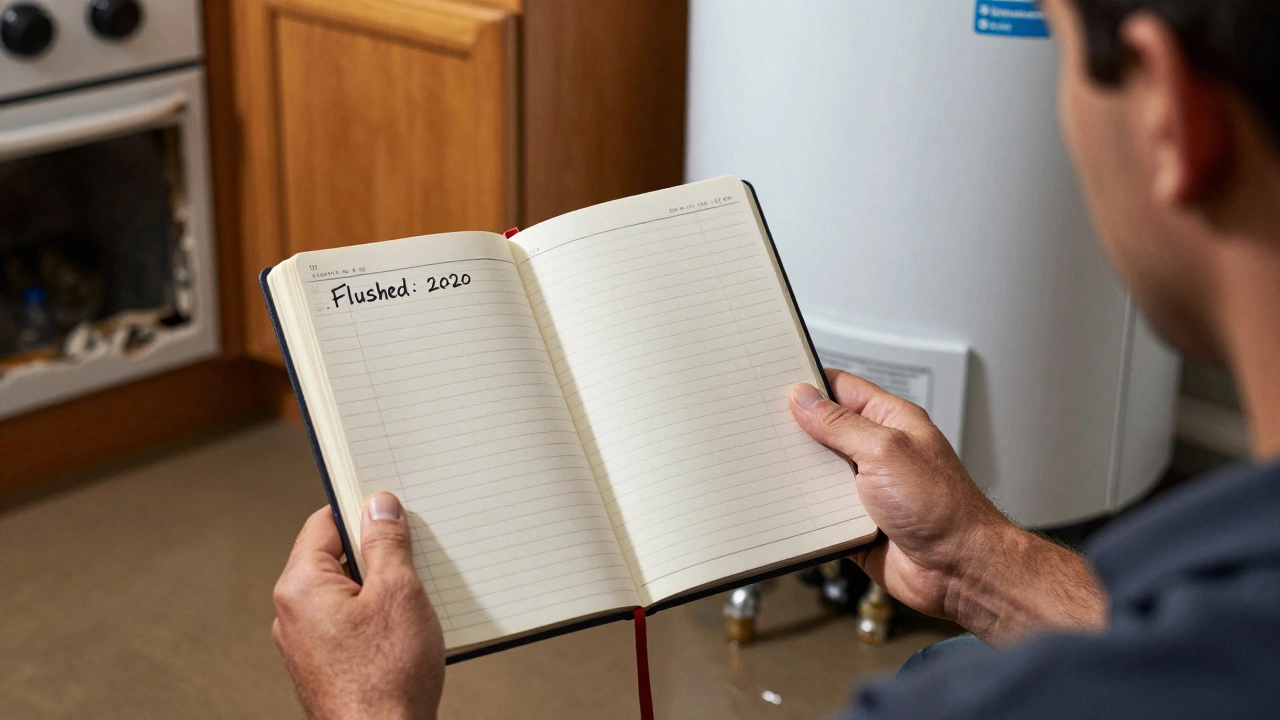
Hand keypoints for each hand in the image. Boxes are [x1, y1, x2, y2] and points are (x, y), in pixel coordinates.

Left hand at [272, 493, 443, 719]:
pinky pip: (348, 621)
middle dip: (375, 552)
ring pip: (344, 591)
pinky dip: (375, 615)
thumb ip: (386, 543)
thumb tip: (378, 506)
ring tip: (413, 598)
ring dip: (378, 586)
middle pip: (334, 557)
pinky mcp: (325, 664)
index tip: (390, 509)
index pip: (324, 523)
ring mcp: (306, 643)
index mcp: (300, 586)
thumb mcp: (398, 592)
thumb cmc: (386, 679)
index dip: (360, 510)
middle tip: (412, 554)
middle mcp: (293, 613)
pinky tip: (405, 628)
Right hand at [790, 370, 1105, 643]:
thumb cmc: (944, 508)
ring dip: (799, 476)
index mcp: (890, 422)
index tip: (776, 384)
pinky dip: (806, 513)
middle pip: (824, 431)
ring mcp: (867, 488)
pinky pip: (820, 513)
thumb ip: (840, 424)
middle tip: (763, 428)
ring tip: (772, 468)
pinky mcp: (857, 523)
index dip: (809, 384)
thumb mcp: (885, 451)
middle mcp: (878, 452)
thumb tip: (805, 398)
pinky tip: (789, 508)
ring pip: (817, 474)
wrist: (959, 570)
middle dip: (796, 431)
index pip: (841, 389)